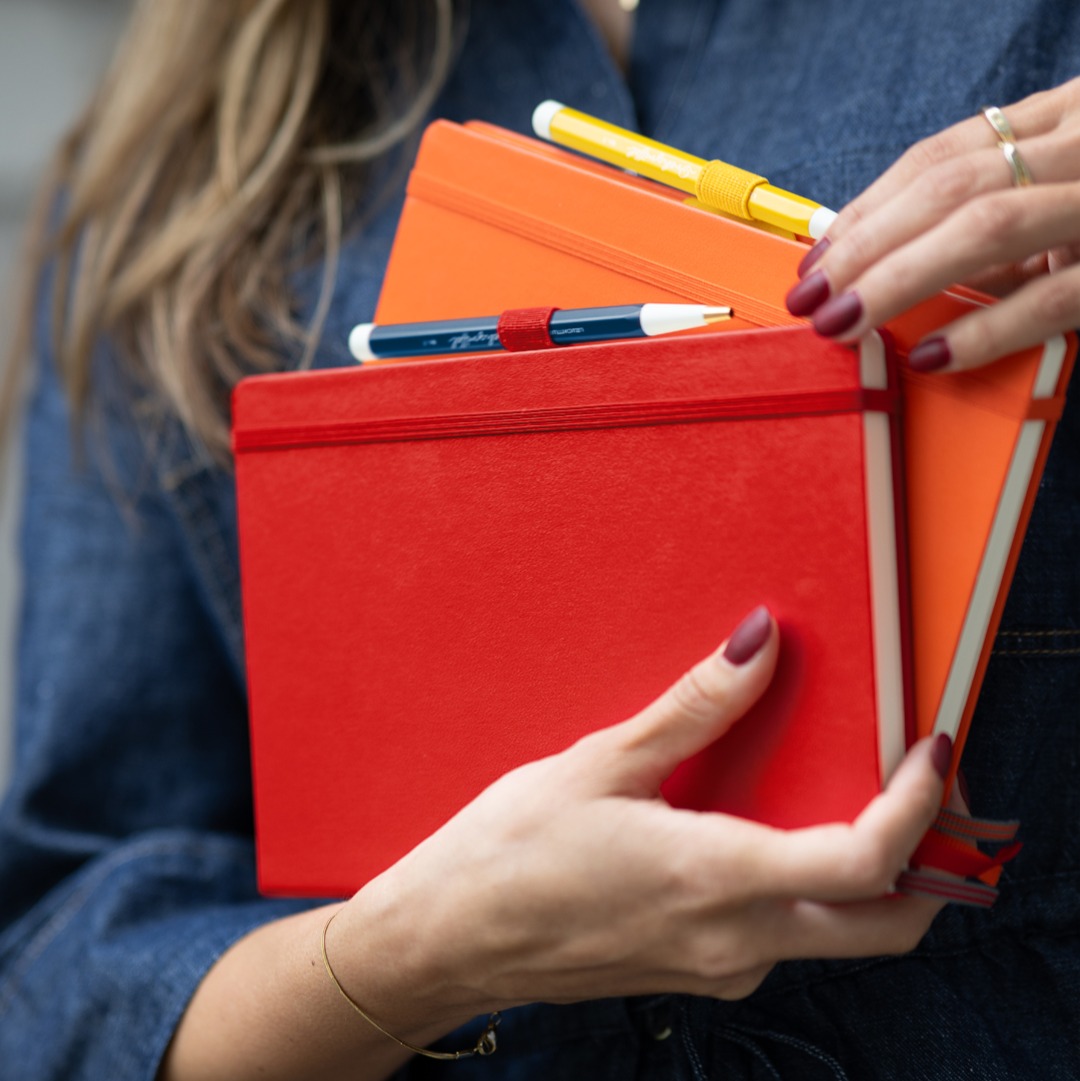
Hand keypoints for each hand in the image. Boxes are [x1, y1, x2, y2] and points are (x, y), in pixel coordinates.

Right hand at [330, 606, 949, 1035]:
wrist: (448, 939)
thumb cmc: (510, 854)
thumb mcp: (601, 764)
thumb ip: (694, 707)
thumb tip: (758, 643)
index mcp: (718, 879)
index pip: (867, 860)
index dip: (918, 805)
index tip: (931, 751)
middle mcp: (736, 939)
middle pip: (883, 924)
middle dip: (926, 861)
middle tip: (920, 787)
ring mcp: (719, 964)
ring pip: (835, 932)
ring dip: (864, 874)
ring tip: (841, 789)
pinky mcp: (696, 968)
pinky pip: (781, 934)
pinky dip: (805, 887)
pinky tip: (762, 828)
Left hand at [785, 77, 1079, 371]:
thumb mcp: (1065, 188)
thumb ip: (1000, 213)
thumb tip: (893, 263)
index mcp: (1066, 121)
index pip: (941, 156)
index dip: (869, 207)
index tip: (819, 255)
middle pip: (949, 187)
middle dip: (865, 246)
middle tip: (810, 299)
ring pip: (987, 225)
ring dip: (898, 279)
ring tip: (844, 323)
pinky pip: (1055, 294)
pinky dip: (987, 327)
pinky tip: (933, 355)